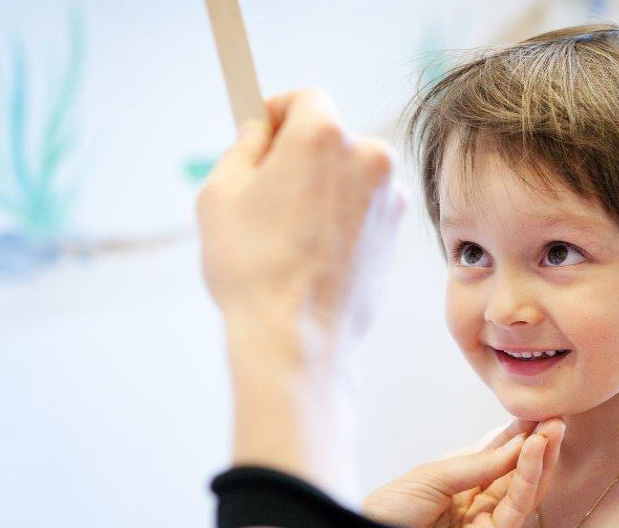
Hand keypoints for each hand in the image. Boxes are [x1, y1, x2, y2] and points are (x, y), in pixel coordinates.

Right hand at [194, 89, 404, 489]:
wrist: (299, 338)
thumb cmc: (253, 268)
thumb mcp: (220, 193)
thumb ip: (244, 147)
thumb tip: (262, 133)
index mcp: (323, 135)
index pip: (305, 98)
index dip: (277, 114)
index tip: (263, 136)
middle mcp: (369, 156)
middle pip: (330, 137)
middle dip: (300, 157)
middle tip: (267, 195)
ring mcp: (389, 196)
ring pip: (349, 175)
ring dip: (324, 190)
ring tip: (290, 236)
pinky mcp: (398, 232)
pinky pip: (365, 208)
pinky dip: (344, 219)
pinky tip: (316, 254)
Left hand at [363, 418, 565, 527]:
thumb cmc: (391, 511)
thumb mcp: (434, 475)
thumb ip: (479, 464)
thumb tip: (520, 444)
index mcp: (460, 485)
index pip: (499, 458)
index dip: (519, 436)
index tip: (538, 412)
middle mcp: (477, 505)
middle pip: (517, 474)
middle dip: (538, 445)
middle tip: (556, 417)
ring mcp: (487, 526)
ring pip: (525, 490)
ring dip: (542, 458)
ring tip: (553, 428)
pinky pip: (517, 508)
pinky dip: (529, 478)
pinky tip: (534, 451)